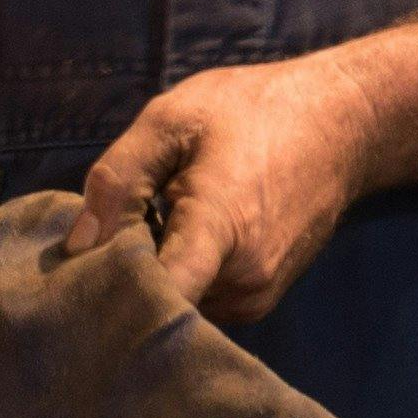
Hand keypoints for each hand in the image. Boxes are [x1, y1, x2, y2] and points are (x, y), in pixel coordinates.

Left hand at [71, 51, 386, 319]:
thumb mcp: (171, 120)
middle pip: (158, 304)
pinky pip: (200, 301)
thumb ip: (118, 179)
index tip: (75, 282)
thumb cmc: (254, 111)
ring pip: (178, 306)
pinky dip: (178, 279)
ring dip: (152, 278)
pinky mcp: (261, 299)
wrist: (343, 122)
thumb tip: (76, 246)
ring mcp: (257, 296)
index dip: (109, 296)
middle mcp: (244, 279)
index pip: (159, 297)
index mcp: (220, 230)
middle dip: (122, 280)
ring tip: (145, 230)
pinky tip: (170, 240)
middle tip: (100, 240)